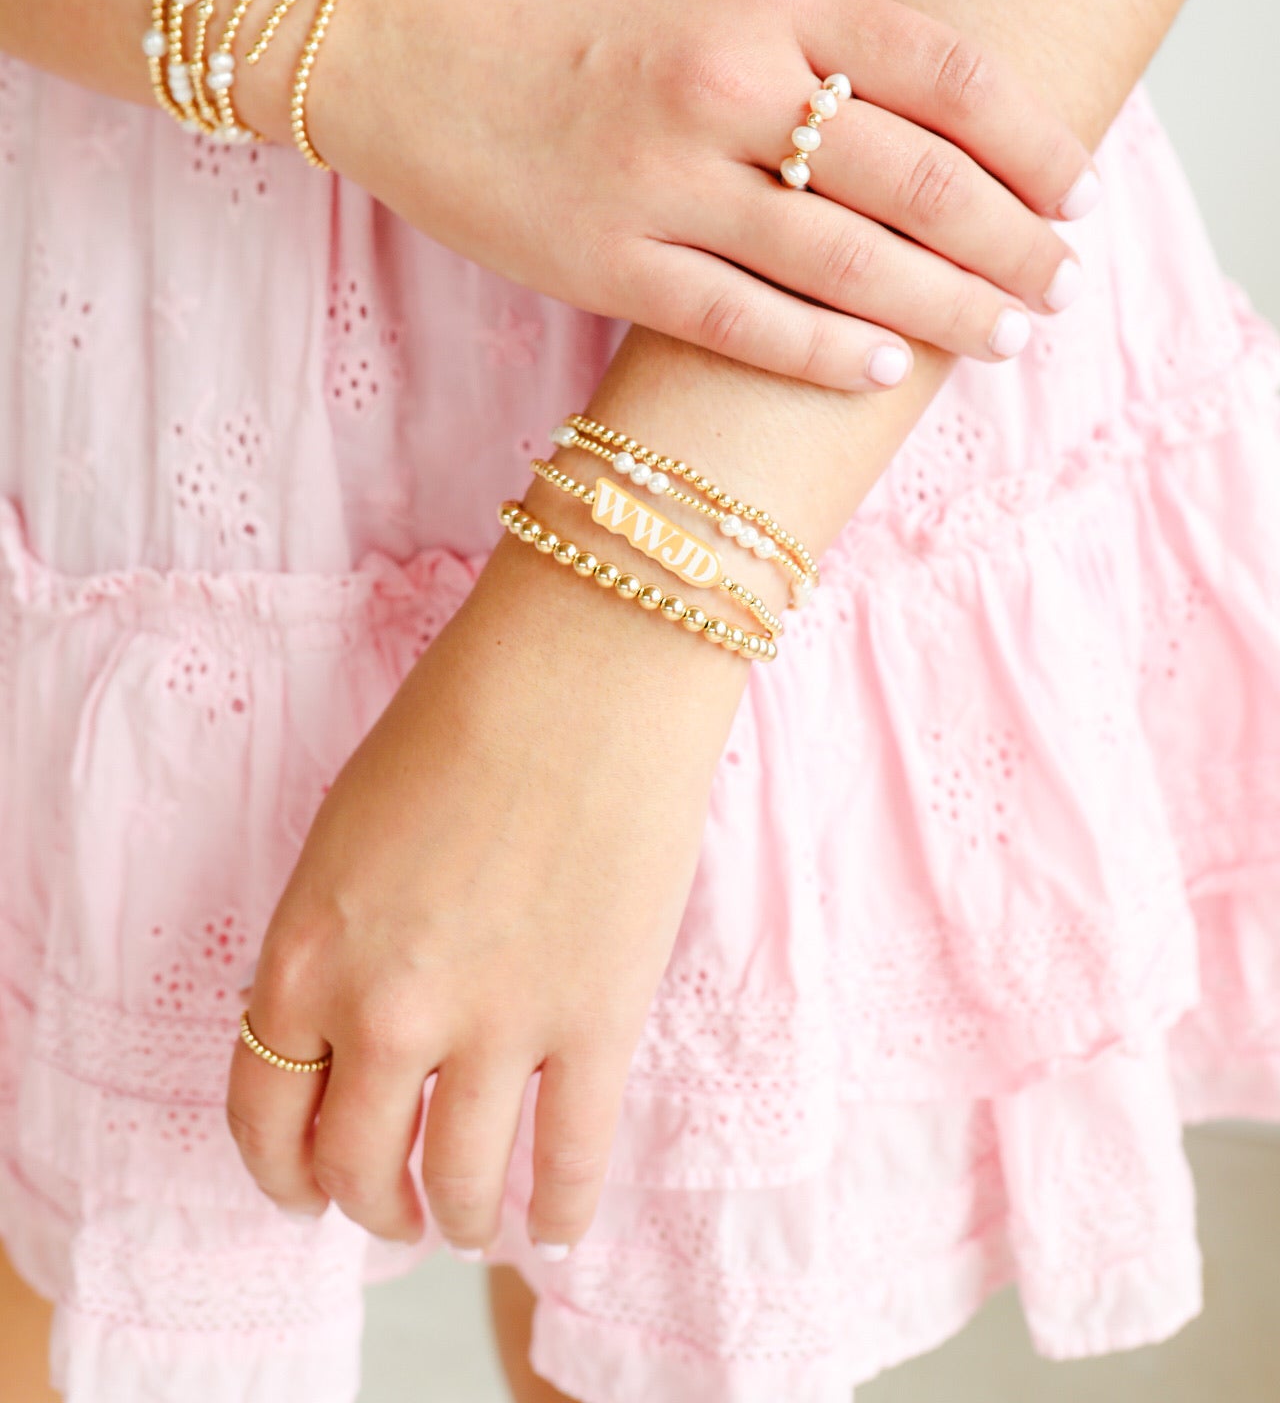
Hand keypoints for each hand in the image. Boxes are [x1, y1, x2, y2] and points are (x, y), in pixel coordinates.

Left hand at [225, 517, 743, 1252]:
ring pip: (457, 1184)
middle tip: (387, 1206)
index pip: (263, 1116)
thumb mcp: (347, 834)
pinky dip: (559, 1209)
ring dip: (454, 1218)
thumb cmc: (462, 715)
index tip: (303, 1186)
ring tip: (465, 1219)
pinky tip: (554, 1223)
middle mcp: (386, 1011)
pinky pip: (570, 1159)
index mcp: (305, 955)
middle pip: (353, 1166)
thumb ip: (335, 945)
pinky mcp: (596, 1021)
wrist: (584, 664)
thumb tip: (359, 1031)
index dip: (281, 1171)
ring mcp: (495, 1025)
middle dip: (367, 1202)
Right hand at [240, 0, 1097, 389]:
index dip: (1032, 139)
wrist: (387, 31)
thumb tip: (932, 131)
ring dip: (946, 308)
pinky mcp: (601, 258)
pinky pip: (743, 321)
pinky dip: (825, 352)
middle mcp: (727, 81)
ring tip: (1005, 335)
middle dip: (1011, 241)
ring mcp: (662, 177)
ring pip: (848, 261)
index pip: (945, 70)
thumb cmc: (553, 10)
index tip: (1076, 188)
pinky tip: (883, 369)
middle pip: (919, 177)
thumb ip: (813, 43)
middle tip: (1060, 284)